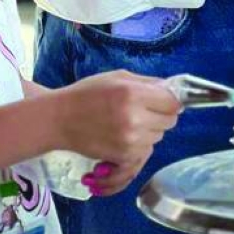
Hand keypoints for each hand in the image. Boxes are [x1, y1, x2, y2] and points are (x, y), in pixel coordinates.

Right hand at [46, 71, 179, 195]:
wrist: (60, 119)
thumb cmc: (87, 93)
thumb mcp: (117, 77)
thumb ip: (147, 83)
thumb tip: (172, 90)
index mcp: (133, 93)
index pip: (173, 102)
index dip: (169, 101)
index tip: (161, 101)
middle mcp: (134, 117)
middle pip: (169, 121)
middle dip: (160, 116)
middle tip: (142, 111)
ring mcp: (130, 140)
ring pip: (158, 137)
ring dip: (149, 131)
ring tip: (128, 123)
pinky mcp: (123, 156)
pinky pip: (145, 151)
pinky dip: (137, 146)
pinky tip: (123, 137)